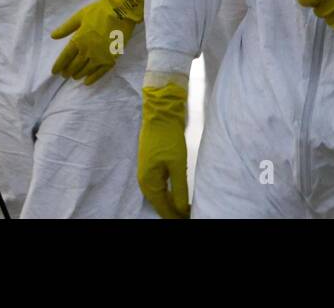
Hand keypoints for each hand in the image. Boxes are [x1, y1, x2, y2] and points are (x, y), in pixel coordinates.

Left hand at [51, 0, 143, 84]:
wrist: (122, 11)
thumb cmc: (99, 11)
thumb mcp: (79, 16)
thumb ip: (66, 28)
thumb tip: (53, 36)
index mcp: (78, 40)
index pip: (65, 57)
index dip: (58, 66)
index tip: (54, 72)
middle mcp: (87, 51)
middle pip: (74, 65)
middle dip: (67, 71)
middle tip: (64, 74)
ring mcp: (100, 56)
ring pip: (85, 70)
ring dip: (78, 75)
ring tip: (74, 76)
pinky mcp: (111, 59)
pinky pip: (100, 73)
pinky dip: (93, 78)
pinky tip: (87, 82)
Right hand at [138, 82, 189, 218]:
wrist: (161, 114)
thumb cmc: (167, 137)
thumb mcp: (177, 163)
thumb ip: (180, 187)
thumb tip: (182, 208)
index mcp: (148, 182)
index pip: (162, 206)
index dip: (174, 215)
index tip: (186, 219)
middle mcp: (145, 180)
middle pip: (160, 202)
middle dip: (172, 211)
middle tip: (188, 216)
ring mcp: (149, 172)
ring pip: (160, 194)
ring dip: (171, 202)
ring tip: (184, 210)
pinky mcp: (154, 165)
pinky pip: (161, 185)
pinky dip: (170, 192)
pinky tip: (177, 195)